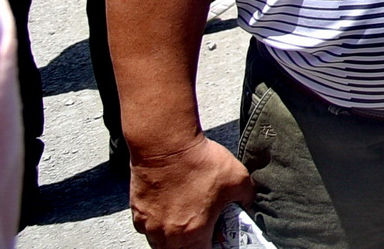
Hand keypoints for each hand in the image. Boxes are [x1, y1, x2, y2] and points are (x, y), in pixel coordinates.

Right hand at [128, 133, 253, 248]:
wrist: (165, 145)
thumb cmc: (199, 162)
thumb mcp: (238, 178)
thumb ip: (246, 197)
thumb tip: (246, 203)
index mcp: (192, 234)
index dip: (213, 247)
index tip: (217, 239)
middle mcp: (166, 235)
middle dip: (192, 245)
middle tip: (203, 230)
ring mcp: (148, 225)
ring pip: (161, 243)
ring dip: (174, 237)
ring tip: (187, 219)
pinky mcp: (137, 213)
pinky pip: (149, 228)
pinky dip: (160, 223)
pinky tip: (171, 207)